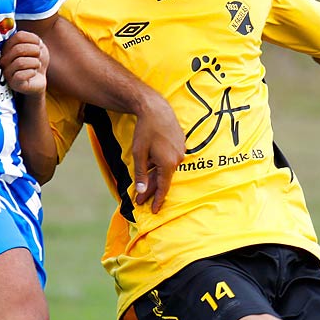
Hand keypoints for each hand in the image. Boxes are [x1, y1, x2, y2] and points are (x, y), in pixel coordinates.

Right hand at [0, 30, 48, 95]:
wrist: (38, 80)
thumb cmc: (35, 62)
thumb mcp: (37, 47)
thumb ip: (33, 40)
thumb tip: (32, 39)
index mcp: (8, 47)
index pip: (18, 36)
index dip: (32, 39)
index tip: (38, 44)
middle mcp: (4, 59)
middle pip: (19, 49)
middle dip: (35, 51)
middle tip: (39, 56)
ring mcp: (7, 72)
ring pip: (20, 62)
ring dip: (35, 63)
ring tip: (37, 65)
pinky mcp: (13, 83)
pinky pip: (21, 75)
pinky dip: (32, 72)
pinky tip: (34, 73)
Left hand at [129, 93, 183, 211]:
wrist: (156, 108)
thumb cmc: (145, 131)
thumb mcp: (139, 153)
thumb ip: (141, 174)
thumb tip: (142, 191)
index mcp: (168, 163)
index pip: (164, 187)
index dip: (158, 200)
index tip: (154, 211)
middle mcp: (177, 159)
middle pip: (164, 179)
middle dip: (151, 190)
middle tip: (140, 201)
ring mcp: (180, 151)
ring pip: (166, 169)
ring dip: (155, 177)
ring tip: (143, 185)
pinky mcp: (180, 144)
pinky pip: (169, 159)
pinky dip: (159, 165)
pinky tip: (150, 165)